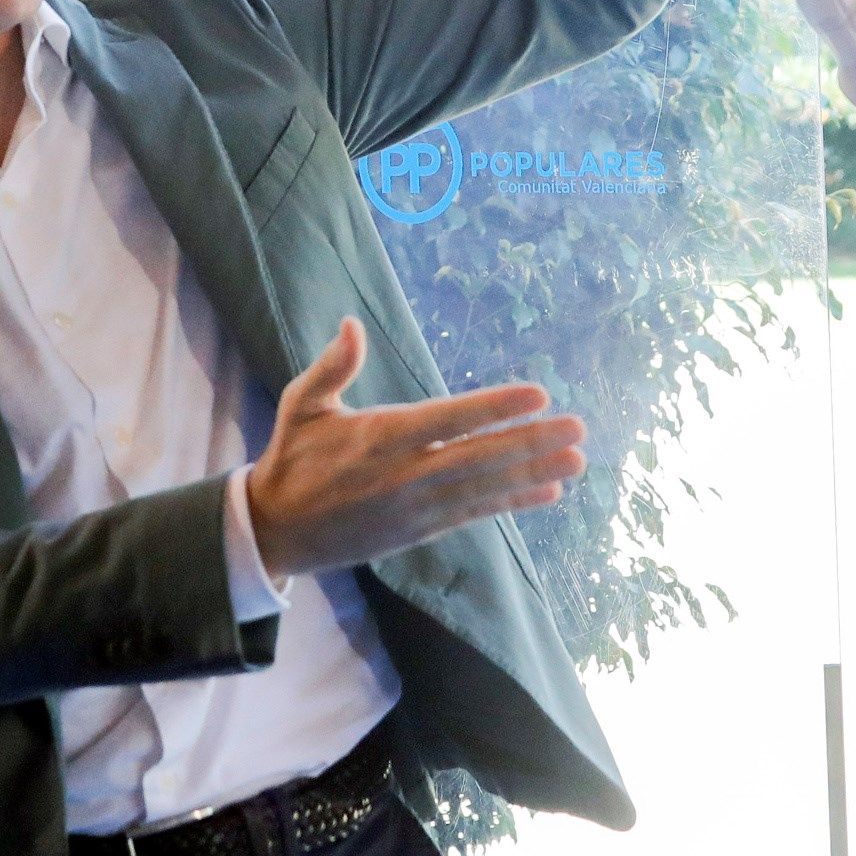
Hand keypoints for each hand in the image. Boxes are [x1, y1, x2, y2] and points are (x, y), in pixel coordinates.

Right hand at [245, 318, 585, 578]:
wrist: (277, 531)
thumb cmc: (293, 458)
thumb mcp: (301, 405)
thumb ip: (331, 367)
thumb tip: (351, 324)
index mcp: (380, 437)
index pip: (448, 419)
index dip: (494, 407)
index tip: (537, 394)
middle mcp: (405, 475)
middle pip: (479, 456)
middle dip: (531, 441)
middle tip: (577, 427)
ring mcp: (417, 506)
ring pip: (485, 488)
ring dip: (533, 472)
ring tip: (578, 459)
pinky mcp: (421, 529)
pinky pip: (475, 513)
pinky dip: (512, 502)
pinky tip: (548, 490)